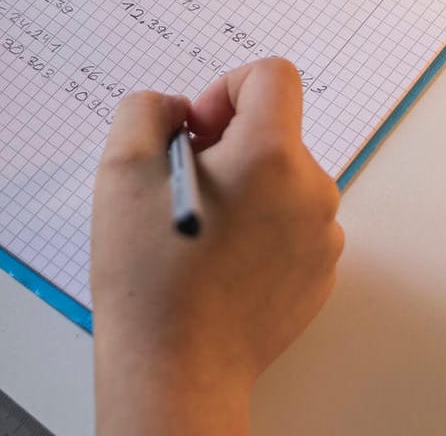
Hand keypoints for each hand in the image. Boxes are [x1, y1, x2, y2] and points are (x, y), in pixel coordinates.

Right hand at [90, 58, 342, 435]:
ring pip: (281, 182)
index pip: (273, 76)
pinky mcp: (318, 278)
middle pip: (275, 133)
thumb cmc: (149, 274)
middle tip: (179, 187)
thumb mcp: (123, 167)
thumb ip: (148, 109)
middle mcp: (311, 191)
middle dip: (227, 146)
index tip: (196, 130)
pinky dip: (256, 231)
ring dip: (242, 190)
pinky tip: (215, 264)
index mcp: (271, 155)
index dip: (226, 88)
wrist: (176, 370)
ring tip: (196, 233)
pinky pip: (290, 228)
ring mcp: (322, 239)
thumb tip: (178, 110)